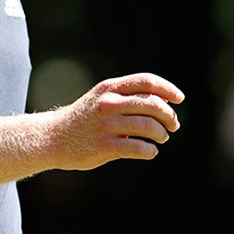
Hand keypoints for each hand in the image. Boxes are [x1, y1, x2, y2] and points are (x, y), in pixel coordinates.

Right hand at [50, 72, 183, 170]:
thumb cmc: (85, 119)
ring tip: (162, 138)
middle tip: (174, 125)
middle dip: (169, 116)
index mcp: (109, 88)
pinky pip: (138, 148)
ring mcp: (106, 125)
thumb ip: (128, 98)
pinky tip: (150, 151)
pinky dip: (150, 151)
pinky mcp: (104, 147)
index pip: (146, 82)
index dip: (168, 89)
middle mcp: (108, 104)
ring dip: (161, 134)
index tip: (179, 99)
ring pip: (148, 126)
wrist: (53, 138)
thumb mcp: (102, 99)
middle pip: (152, 104)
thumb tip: (165, 102)